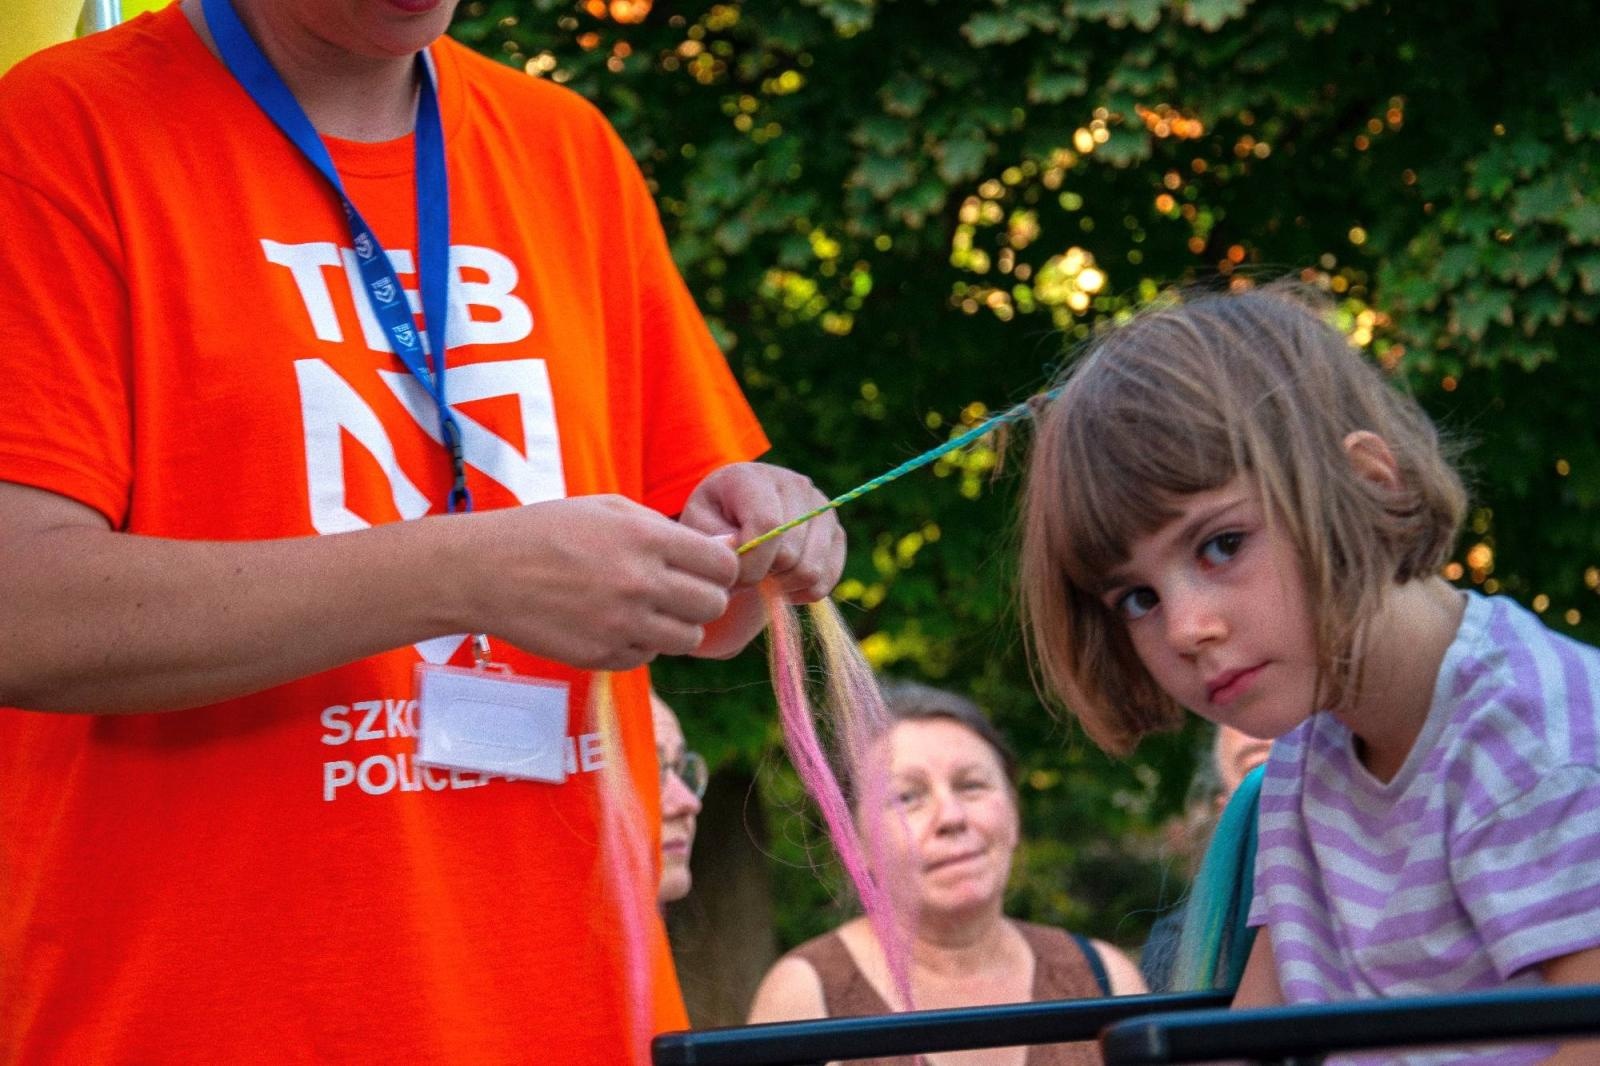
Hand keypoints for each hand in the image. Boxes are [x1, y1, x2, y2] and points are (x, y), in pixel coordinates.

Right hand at [457, 495, 738, 670]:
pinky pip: (648, 657)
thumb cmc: (550, 532)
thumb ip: (672, 531)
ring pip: (688, 639)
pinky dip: (640, 644)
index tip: (705, 569)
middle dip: (704, 599)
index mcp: (646, 539)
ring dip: (676, 626)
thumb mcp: (611, 510)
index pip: (723, 564)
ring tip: (647, 609)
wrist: (486, 572)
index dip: (720, 568)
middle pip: (713, 605)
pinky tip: (614, 623)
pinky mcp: (602, 656)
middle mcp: (640, 583)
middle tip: (679, 591)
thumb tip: (727, 547)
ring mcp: (621, 625)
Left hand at [677, 462, 845, 602]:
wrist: (736, 516)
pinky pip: (825, 581)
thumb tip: (742, 552)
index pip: (768, 525)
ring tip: (762, 575)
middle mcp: (795, 485)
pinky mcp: (836, 534)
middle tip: (743, 574)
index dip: (750, 562)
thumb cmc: (712, 522)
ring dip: (781, 586)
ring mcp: (822, 508)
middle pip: (790, 553)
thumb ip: (715, 540)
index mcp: (754, 477)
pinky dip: (801, 592)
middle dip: (762, 576)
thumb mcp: (699, 526)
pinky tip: (781, 582)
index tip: (731, 577)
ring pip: (811, 571)